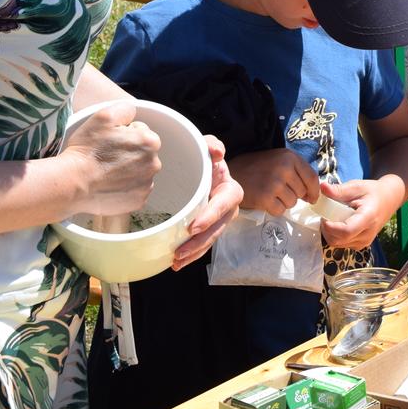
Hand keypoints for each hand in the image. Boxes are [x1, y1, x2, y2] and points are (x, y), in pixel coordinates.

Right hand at [62, 102, 161, 217]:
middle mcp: (154, 164)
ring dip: (127, 170)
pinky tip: (108, 185)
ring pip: (139, 171)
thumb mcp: (104, 116)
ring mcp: (146, 185)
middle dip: (127, 152)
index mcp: (150, 142)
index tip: (108, 141)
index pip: (140, 131)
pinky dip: (124, 188)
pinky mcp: (138, 201)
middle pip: (142, 152)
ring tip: (105, 172)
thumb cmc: (87, 150)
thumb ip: (125, 109)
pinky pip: (134, 190)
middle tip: (105, 156)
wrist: (72, 184)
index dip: (122, 133)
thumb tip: (132, 113)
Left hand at [173, 134, 241, 268]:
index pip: (224, 204)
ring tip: (175, 261)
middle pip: (217, 229)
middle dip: (199, 243)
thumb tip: (217, 153)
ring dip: (193, 253)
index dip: (211, 216)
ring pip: (209, 241)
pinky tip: (176, 263)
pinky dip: (191, 255)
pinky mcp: (209, 230)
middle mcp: (228, 210)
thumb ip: (212, 145)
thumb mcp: (209, 147)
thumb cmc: (207, 160)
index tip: (193, 227)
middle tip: (179, 251)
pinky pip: (203, 245)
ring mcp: (219, 222)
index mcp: (231, 191)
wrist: (203, 171)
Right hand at [227, 147, 320, 215]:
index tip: (312, 198)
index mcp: (290, 157)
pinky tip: (265, 200)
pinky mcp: (265, 197)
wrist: (232, 172)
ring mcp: (275, 183)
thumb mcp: (279, 160)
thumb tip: (313, 194)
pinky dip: (274, 209)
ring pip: (292, 203)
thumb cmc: (258, 167)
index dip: (314, 191)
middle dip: (294, 195)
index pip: (312, 178)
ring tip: (271, 193)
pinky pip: (280, 211)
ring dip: (284, 202)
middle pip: (302, 192)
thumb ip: (297, 172)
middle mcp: (284, 168)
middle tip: (279, 190)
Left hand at [316, 180, 396, 250]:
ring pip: (337, 244)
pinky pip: (341, 244)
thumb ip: (339, 190)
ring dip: (329, 232)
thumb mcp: (357, 186)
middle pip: (338, 240)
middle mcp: (367, 234)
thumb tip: (322, 187)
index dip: (330, 226)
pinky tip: (338, 223)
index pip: (346, 231)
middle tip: (325, 214)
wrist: (388, 200)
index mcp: (368, 218)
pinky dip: (335, 235)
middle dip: (326, 228)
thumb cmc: (372, 192)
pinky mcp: (360, 245)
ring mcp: (364, 242)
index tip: (323, 216)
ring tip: (332, 217)